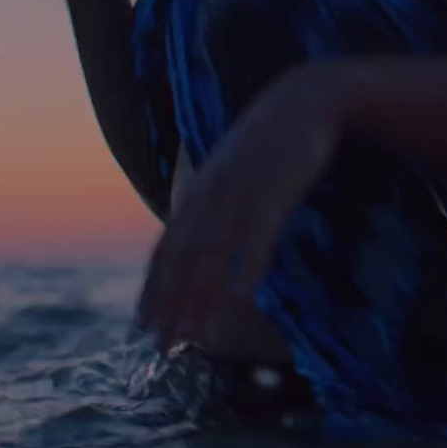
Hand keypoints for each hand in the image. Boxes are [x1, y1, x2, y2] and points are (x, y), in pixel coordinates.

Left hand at [137, 67, 345, 351]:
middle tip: (162, 347)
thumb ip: (213, 204)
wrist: (303, 100)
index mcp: (198, 194)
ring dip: (200, 299)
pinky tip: (241, 299)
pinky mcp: (273, 193)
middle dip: (170, 306)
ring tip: (193, 337)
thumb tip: (200, 240)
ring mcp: (239, 195)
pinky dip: (247, 268)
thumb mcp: (231, 172)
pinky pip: (257, 238)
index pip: (165, 250)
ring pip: (213, 256)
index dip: (153, 289)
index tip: (143, 326)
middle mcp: (210, 197)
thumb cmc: (270, 142)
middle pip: (182, 261)